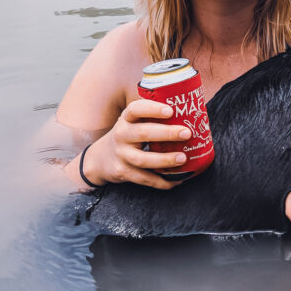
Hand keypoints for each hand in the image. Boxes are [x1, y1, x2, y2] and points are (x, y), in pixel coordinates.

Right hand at [65, 99, 190, 190]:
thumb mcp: (133, 122)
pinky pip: (144, 179)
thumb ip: (152, 116)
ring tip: (183, 158)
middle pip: (143, 133)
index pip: (136, 109)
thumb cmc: (127, 135)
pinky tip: (177, 180)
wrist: (100, 159)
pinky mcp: (123, 172)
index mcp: (126, 118)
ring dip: (165, 159)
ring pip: (143, 159)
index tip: (170, 111)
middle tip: (186, 133)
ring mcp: (121, 155)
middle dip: (166, 133)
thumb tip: (189, 110)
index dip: (152, 109)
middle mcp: (121, 134)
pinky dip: (162, 181)